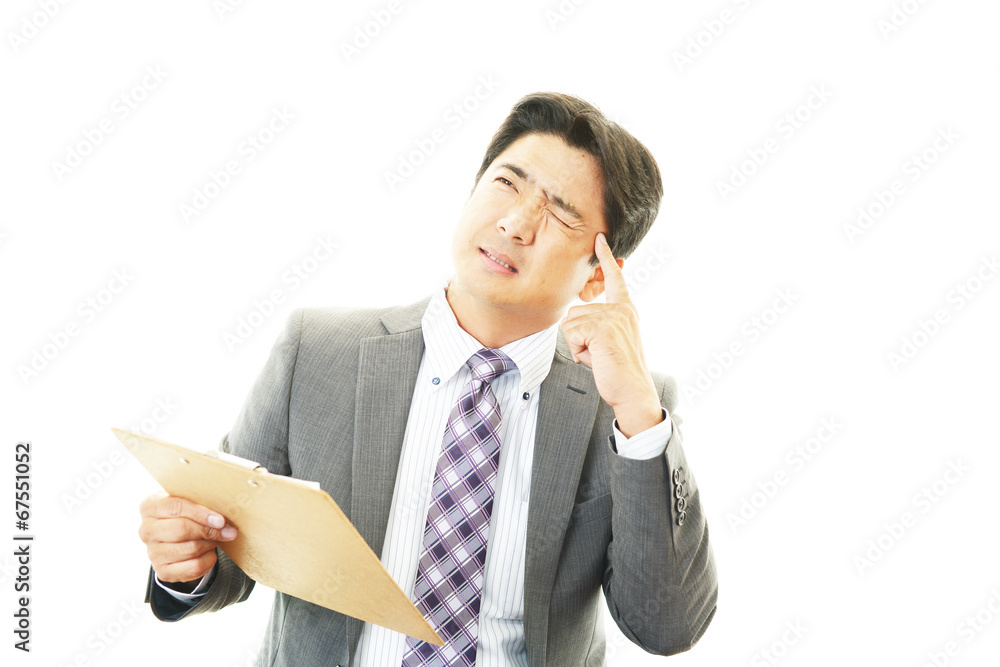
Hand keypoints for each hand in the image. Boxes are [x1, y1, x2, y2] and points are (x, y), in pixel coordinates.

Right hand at [138, 492, 236, 585]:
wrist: (177, 536)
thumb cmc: (187, 514)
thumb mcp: (191, 502)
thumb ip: (204, 504)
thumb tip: (224, 522)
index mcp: (150, 507)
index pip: (176, 507)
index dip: (200, 513)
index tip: (221, 520)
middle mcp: (146, 530)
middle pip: (182, 529)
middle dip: (208, 530)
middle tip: (227, 531)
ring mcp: (152, 552)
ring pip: (191, 549)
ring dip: (210, 544)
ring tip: (215, 538)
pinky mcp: (163, 571)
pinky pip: (194, 567)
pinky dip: (209, 559)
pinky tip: (210, 552)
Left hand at [561, 233, 662, 436]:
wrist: (632, 391)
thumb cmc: (618, 371)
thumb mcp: (610, 341)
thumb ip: (598, 325)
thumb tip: (574, 320)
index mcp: (626, 310)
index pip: (614, 279)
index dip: (606, 258)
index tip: (600, 238)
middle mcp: (621, 309)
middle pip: (575, 311)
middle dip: (578, 336)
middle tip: (600, 353)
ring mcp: (613, 317)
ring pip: (570, 322)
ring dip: (577, 344)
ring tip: (599, 356)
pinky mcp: (602, 327)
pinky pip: (570, 333)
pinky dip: (577, 350)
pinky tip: (595, 358)